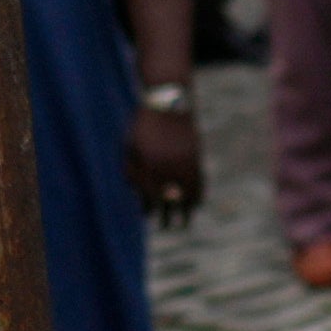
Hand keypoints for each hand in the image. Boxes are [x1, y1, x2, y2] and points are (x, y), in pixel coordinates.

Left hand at [126, 93, 205, 218]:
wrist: (168, 104)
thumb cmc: (144, 127)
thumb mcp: (130, 146)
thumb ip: (131, 171)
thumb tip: (136, 193)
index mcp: (147, 165)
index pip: (149, 198)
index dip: (148, 210)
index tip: (148, 215)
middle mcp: (167, 167)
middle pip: (169, 202)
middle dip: (168, 217)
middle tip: (166, 227)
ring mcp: (183, 163)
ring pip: (188, 195)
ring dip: (187, 212)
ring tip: (184, 222)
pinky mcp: (196, 158)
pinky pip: (200, 183)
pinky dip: (199, 196)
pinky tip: (196, 204)